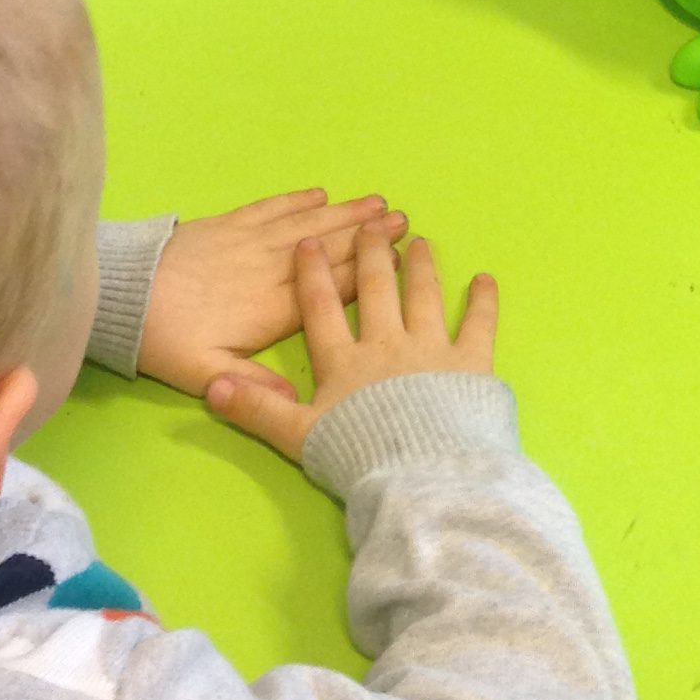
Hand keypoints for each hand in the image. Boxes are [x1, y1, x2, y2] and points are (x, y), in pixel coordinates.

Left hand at [137, 190, 398, 395]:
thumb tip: (298, 404)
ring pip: (305, 223)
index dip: (367, 273)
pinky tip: (318, 193)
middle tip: (401, 220)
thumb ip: (253, 387)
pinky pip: (270, 207)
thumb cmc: (165, 340)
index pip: (330, 288)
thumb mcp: (206, 373)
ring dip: (342, 212)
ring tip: (376, 202)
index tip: (399, 260)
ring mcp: (248, 240)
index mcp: (271, 308)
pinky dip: (295, 199)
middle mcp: (268, 268)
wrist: (121, 294)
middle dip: (366, 234)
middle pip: (327, 248)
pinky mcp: (226, 223)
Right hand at [201, 228, 497, 463]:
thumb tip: (213, 387)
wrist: (420, 473)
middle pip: (375, 290)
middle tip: (372, 226)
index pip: (321, 309)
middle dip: (371, 255)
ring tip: (420, 242)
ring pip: (423, 296)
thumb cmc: (357, 456)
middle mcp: (386, 344)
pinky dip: (483, 301)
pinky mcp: (471, 363)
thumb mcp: (298, 436)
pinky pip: (479, 324)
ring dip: (421, 267)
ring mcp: (431, 348)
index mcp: (343, 362)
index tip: (310, 242)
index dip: (313, 274)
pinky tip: (486, 280)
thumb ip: (256, 409)